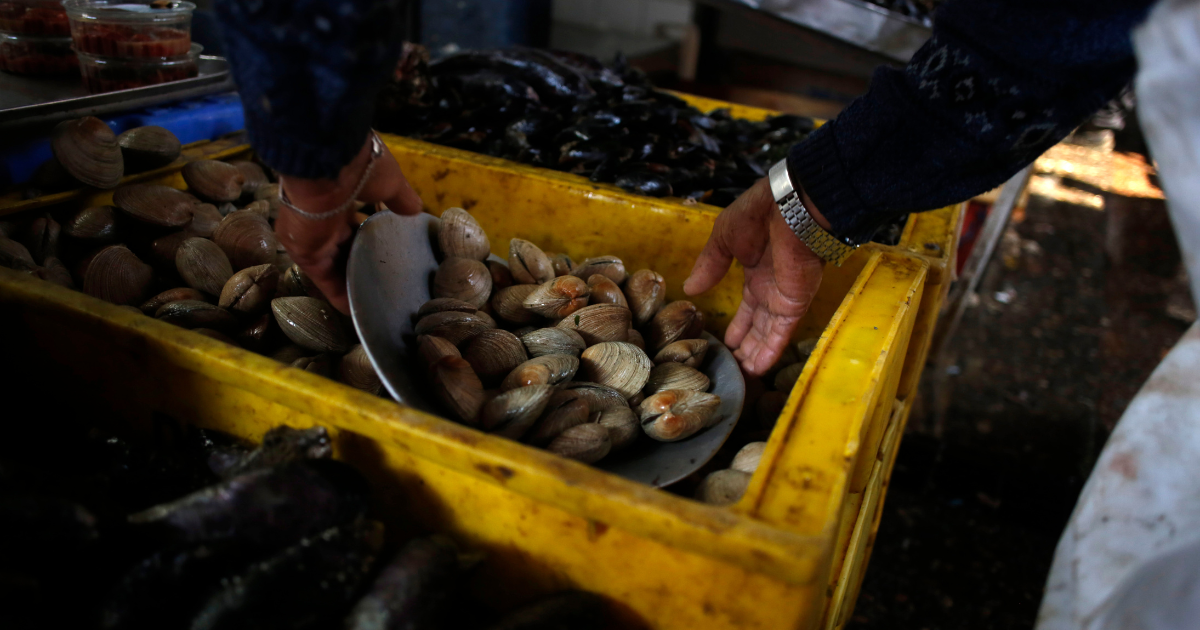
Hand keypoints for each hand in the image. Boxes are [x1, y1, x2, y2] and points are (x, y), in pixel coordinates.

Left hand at [276, 134, 422, 313]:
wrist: (329, 161)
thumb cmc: (358, 164)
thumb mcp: (388, 180)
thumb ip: (400, 198)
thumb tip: (416, 209)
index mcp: (335, 198)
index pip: (348, 224)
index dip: (364, 238)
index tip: (381, 250)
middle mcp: (319, 219)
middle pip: (339, 247)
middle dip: (357, 262)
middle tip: (379, 279)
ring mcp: (310, 236)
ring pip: (333, 265)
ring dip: (349, 282)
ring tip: (371, 300)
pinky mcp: (305, 252)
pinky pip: (325, 278)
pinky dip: (339, 293)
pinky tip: (355, 308)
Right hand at [683, 178, 825, 375]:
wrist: (792, 210)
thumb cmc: (757, 215)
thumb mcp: (724, 237)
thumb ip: (710, 265)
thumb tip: (690, 289)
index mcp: (755, 272)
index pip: (747, 307)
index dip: (738, 326)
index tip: (727, 343)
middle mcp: (770, 289)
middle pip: (758, 324)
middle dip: (747, 344)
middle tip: (734, 365)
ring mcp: (782, 299)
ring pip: (768, 334)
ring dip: (757, 354)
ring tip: (743, 375)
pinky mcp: (793, 306)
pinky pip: (781, 334)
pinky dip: (770, 352)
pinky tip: (758, 369)